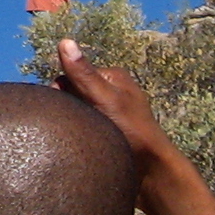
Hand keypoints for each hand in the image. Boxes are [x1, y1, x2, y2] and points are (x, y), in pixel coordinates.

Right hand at [53, 37, 174, 171]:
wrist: (152, 173)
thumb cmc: (135, 132)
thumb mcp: (106, 99)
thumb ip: (84, 74)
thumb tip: (65, 41)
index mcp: (112, 78)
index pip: (71, 75)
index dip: (62, 90)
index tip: (65, 108)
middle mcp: (111, 93)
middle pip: (73, 94)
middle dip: (68, 107)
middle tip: (74, 125)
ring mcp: (109, 114)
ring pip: (77, 112)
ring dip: (73, 123)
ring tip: (77, 136)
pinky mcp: (108, 133)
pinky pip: (84, 128)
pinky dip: (79, 134)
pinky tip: (80, 144)